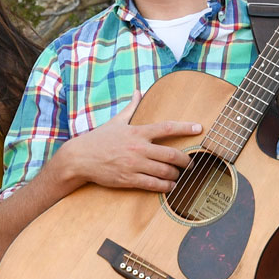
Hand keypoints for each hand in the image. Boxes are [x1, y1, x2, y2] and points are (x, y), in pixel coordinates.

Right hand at [65, 91, 200, 191]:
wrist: (80, 158)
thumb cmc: (98, 139)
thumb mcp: (116, 121)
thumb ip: (130, 108)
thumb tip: (138, 91)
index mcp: (137, 132)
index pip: (166, 128)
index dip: (185, 127)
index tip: (199, 128)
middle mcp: (138, 148)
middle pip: (171, 154)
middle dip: (185, 161)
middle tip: (191, 164)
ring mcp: (134, 164)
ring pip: (164, 171)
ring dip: (176, 175)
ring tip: (179, 177)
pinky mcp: (128, 179)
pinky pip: (152, 184)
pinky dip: (165, 186)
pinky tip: (169, 187)